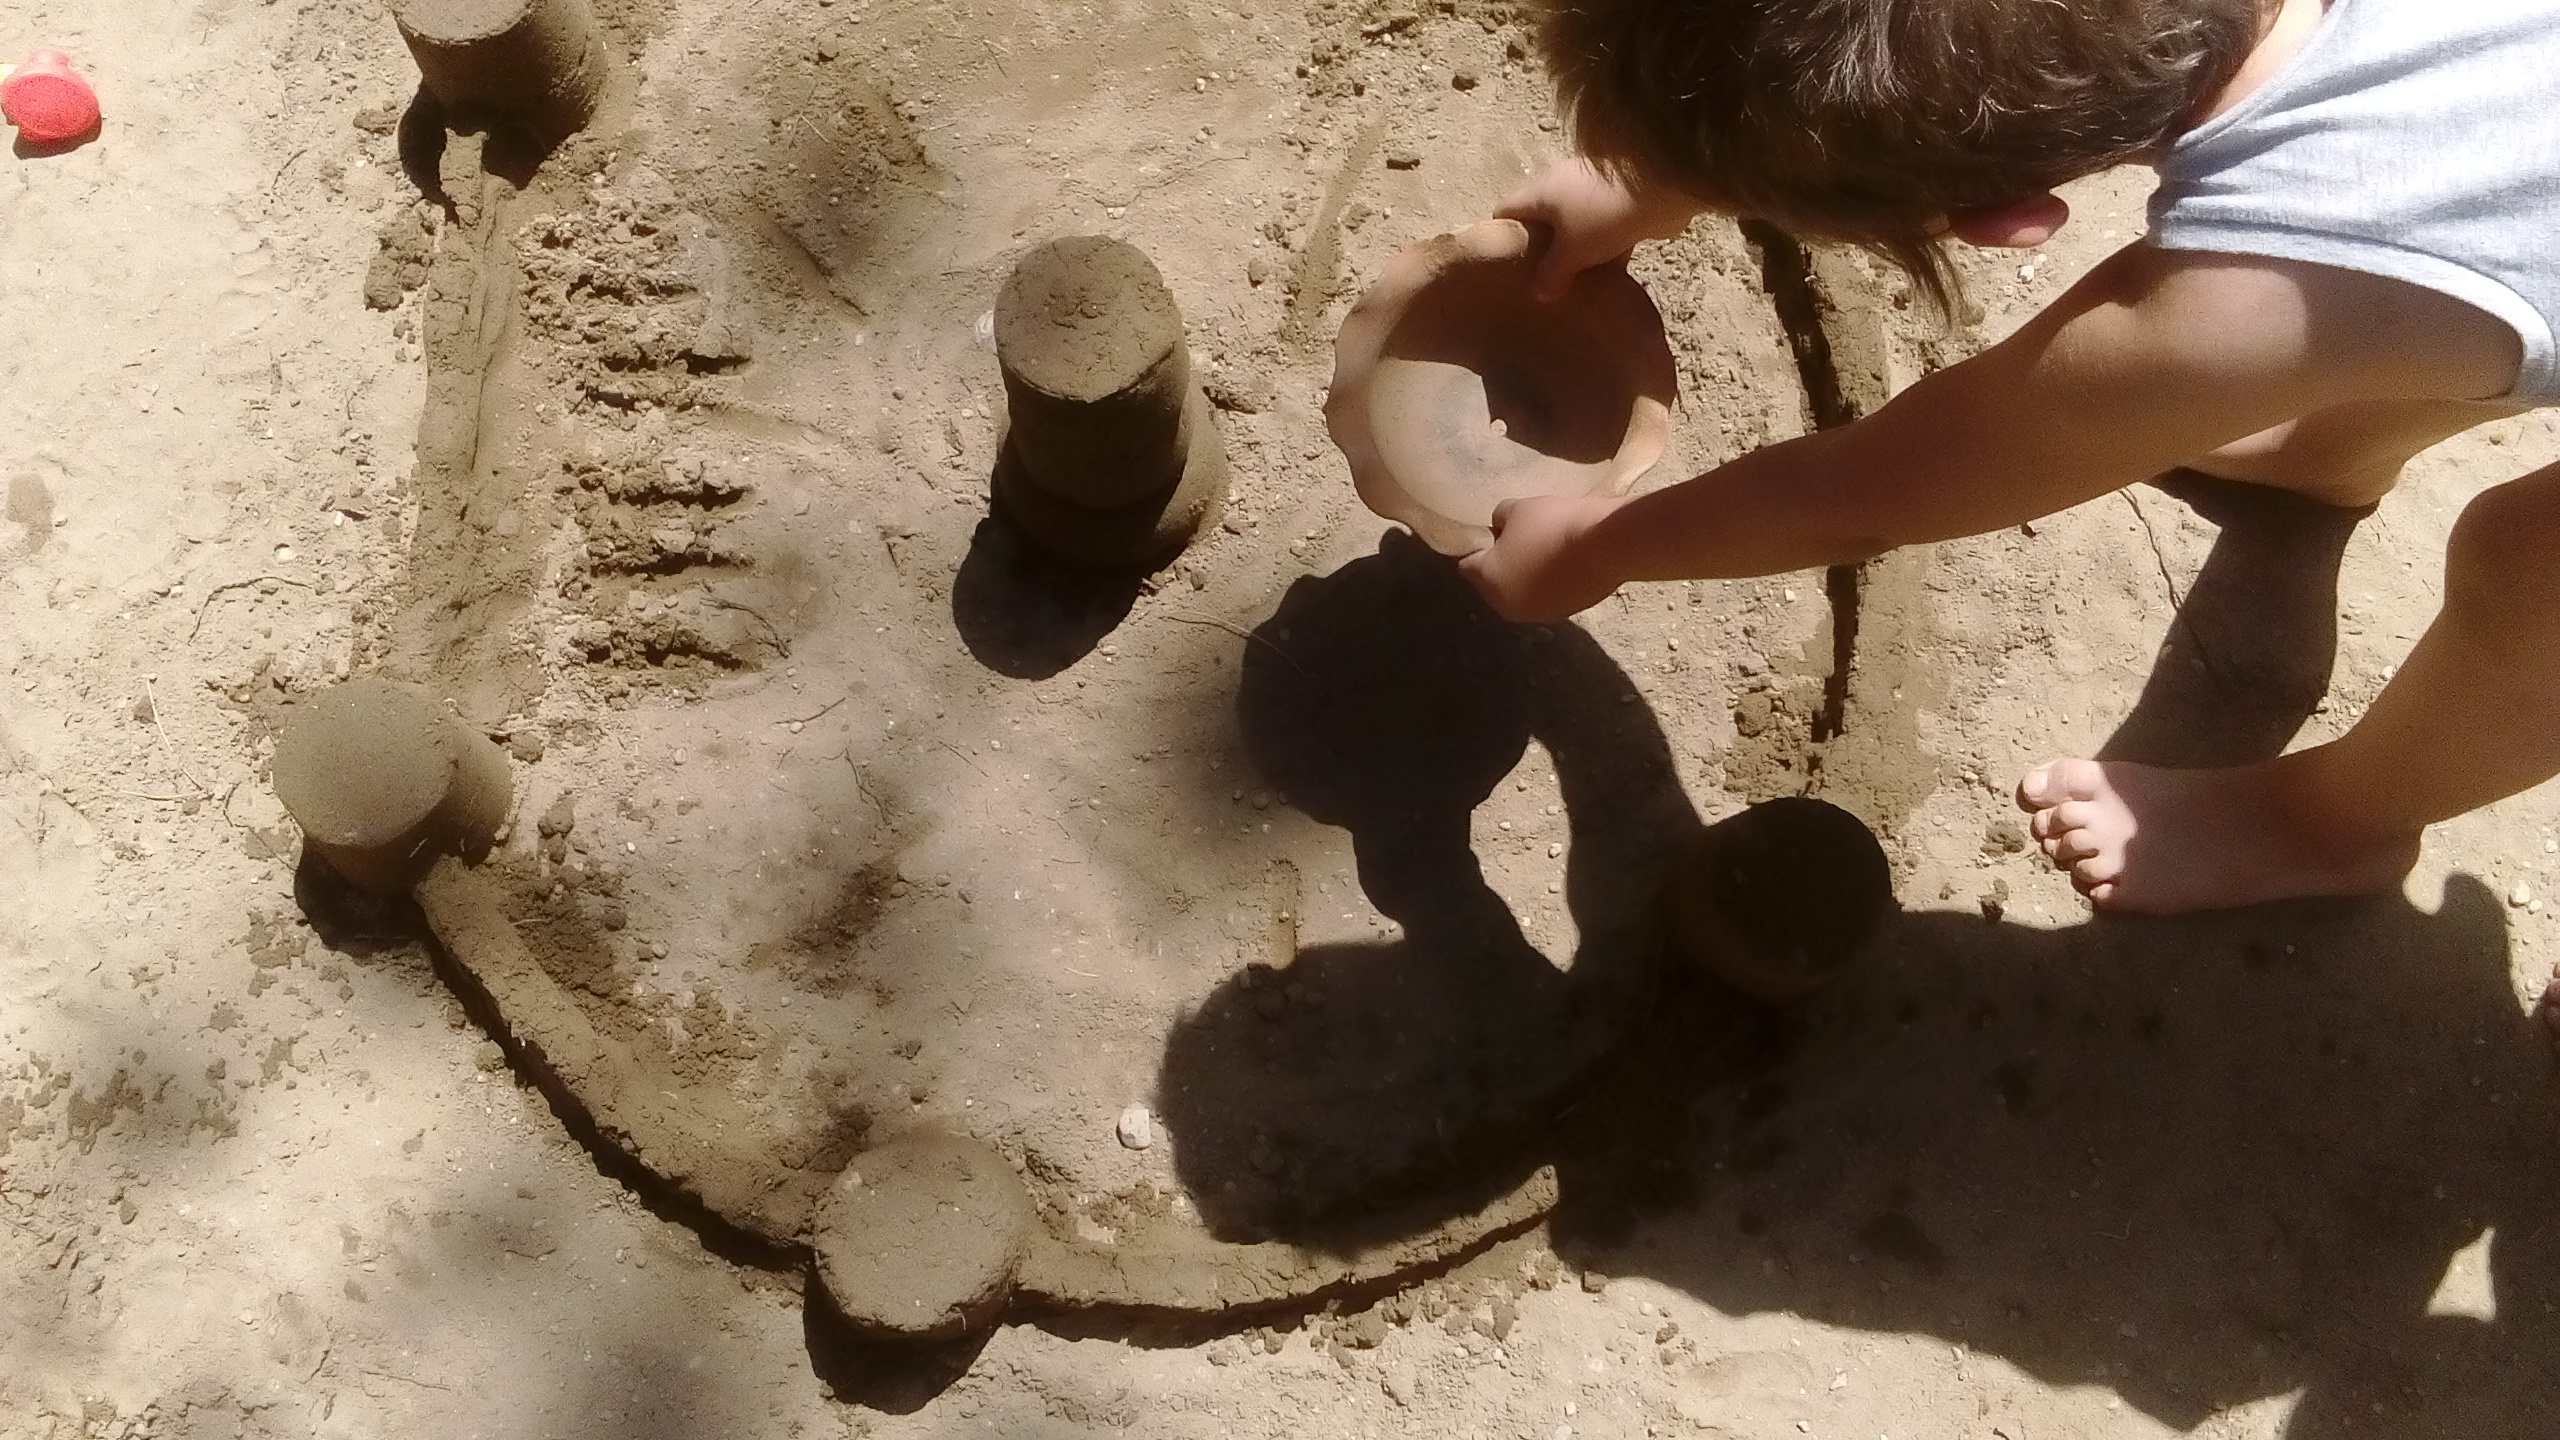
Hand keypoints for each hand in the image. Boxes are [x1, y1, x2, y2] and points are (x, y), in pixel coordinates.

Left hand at [1457, 493, 1627, 621]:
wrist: (1605, 545)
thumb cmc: (1553, 524)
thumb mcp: (1517, 508)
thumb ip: (1500, 519)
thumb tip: (1502, 529)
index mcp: (1488, 581)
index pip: (1467, 565)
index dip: (1477, 546)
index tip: (1493, 531)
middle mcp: (1506, 606)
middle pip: (1494, 583)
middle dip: (1501, 564)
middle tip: (1520, 538)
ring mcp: (1538, 614)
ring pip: (1522, 592)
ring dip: (1527, 576)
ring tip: (1546, 550)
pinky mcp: (1566, 614)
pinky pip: (1548, 596)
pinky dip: (1551, 584)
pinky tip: (1566, 563)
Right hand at [1496, 158, 1701, 300]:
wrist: (1662, 188)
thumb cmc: (1603, 216)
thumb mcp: (1571, 253)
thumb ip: (1550, 274)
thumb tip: (1539, 294)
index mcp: (1538, 192)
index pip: (1503, 213)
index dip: (1499, 239)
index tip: (1504, 268)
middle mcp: (1558, 185)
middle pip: (1538, 220)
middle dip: (1540, 250)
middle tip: (1539, 282)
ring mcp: (1589, 191)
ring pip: (1571, 226)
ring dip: (1573, 251)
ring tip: (1570, 285)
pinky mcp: (1617, 200)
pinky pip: (1600, 228)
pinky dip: (1601, 248)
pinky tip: (1605, 275)